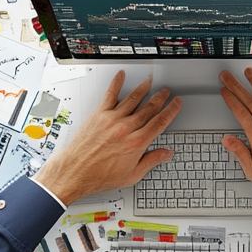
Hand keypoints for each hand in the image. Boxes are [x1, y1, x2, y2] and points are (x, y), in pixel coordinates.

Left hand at [34, 71, 181, 204]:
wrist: (75, 172)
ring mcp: (112, 120)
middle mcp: (126, 129)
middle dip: (160, 98)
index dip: (171, 110)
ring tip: (150, 82)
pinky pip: (110, 95)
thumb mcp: (132, 175)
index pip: (160, 122)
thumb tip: (166, 154)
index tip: (176, 103)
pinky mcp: (99, 115)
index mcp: (136, 143)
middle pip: (149, 108)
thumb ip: (151, 161)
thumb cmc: (100, 176)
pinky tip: (121, 76)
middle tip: (166, 92)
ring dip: (144, 88)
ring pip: (133, 99)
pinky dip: (117, 83)